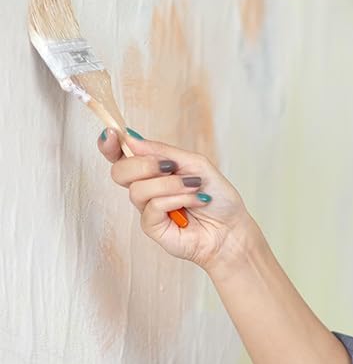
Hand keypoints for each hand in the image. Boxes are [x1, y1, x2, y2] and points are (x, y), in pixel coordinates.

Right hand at [97, 128, 259, 271]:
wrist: (232, 230)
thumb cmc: (218, 199)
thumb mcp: (195, 164)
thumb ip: (163, 151)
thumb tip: (130, 138)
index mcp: (153, 171)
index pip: (120, 155)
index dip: (110, 144)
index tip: (112, 134)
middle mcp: (146, 189)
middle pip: (120, 171)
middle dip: (143, 164)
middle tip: (170, 167)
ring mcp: (148, 209)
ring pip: (137, 189)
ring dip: (170, 185)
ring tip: (193, 187)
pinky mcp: (153, 227)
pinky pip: (152, 207)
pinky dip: (176, 199)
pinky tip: (195, 201)